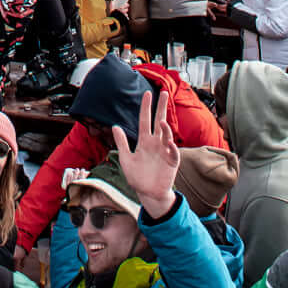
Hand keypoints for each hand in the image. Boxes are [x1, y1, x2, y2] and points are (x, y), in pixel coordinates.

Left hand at [111, 90, 181, 219]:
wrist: (148, 194)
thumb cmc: (137, 177)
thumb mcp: (125, 159)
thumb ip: (122, 143)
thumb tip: (115, 126)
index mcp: (144, 141)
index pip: (144, 120)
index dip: (145, 107)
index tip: (147, 93)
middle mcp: (155, 143)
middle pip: (159, 121)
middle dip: (161, 108)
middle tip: (165, 93)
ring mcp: (164, 151)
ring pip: (166, 135)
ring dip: (165, 128)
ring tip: (162, 122)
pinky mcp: (172, 161)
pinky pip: (173, 152)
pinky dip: (172, 147)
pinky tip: (169, 144)